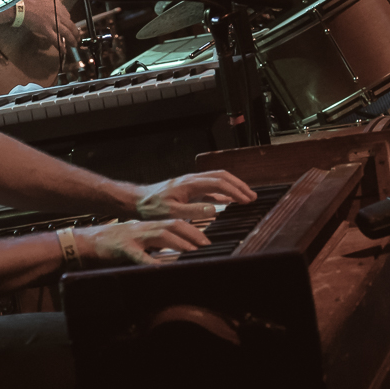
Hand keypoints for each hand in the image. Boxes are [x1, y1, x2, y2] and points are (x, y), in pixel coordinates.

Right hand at [21, 0, 79, 50]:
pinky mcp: (46, 29)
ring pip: (66, 33)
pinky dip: (61, 46)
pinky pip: (56, 39)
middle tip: (77, 38)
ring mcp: (52, 21)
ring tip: (74, 44)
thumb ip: (52, 8)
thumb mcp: (45, 2)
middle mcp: (57, 13)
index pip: (68, 16)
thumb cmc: (29, 3)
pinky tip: (64, 50)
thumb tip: (56, 16)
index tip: (70, 28)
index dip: (70, 24)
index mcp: (57, 5)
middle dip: (75, 33)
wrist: (21, 7)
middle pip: (70, 25)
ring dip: (72, 40)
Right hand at [74, 218, 211, 265]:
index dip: (192, 229)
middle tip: (206, 244)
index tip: (206, 240)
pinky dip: (151, 261)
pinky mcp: (122, 249)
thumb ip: (153, 246)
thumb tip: (173, 256)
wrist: (85, 242)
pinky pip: (139, 255)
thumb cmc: (113, 245)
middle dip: (191, 233)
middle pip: (171, 224)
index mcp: (147, 227)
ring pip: (159, 235)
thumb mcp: (137, 242)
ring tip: (191, 251)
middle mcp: (143, 228)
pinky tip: (161, 268)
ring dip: (178, 242)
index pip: (174, 223)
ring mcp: (133, 237)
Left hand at [134, 170, 256, 219]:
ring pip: (217, 179)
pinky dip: (222, 192)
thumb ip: (193, 211)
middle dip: (239, 185)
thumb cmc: (151, 207)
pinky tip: (227, 201)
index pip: (219, 183)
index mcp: (190, 183)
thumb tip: (215, 209)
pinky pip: (210, 187)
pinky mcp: (189, 188)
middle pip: (222, 176)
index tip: (246, 200)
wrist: (137, 200)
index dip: (235, 191)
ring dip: (233, 186)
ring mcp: (191, 182)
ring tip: (245, 196)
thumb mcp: (172, 212)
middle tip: (252, 196)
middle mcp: (192, 179)